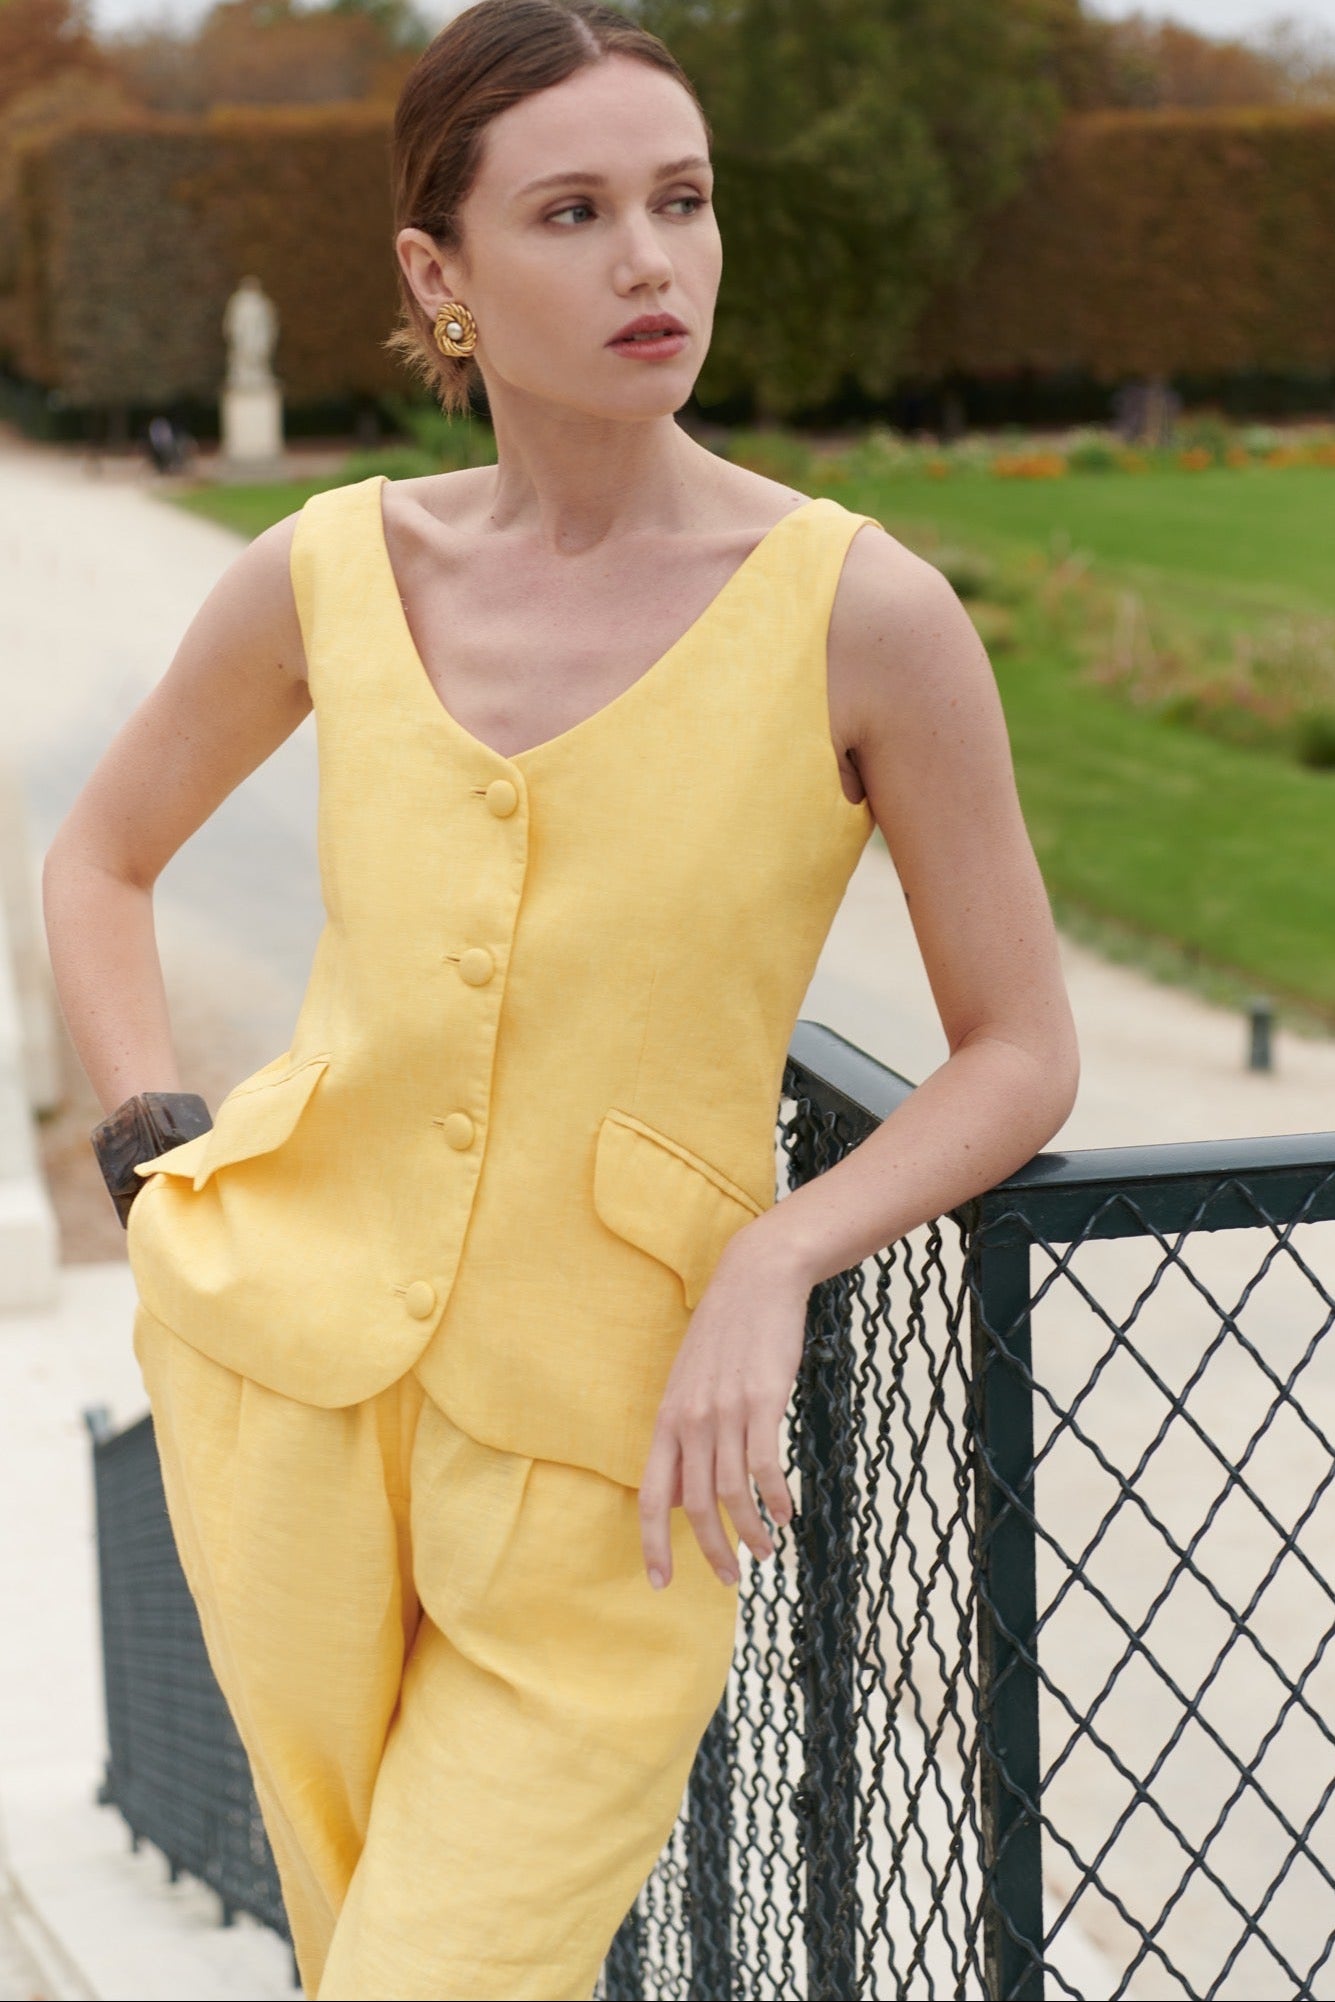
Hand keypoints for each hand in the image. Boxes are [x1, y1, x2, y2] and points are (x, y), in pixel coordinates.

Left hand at [638, 1224, 808, 1590]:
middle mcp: (691, 1420)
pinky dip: (777, 1498)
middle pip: (696, 1506)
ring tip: (767, 1550)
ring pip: (734, 1493)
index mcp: (667, 1420)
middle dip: (712, 1551)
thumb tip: (681, 1495)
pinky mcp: (762, 1401)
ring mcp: (726, 1411)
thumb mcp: (689, 1386)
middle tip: (730, 1578)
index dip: (654, 1543)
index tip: (660, 1582)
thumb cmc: (726, 1337)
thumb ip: (682, 1438)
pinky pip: (766, 1466)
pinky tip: (788, 1512)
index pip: (652, 1496)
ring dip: (752, 1531)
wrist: (755, 1280)